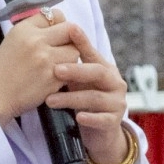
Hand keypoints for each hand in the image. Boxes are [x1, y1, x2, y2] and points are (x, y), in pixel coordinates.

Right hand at [0, 10, 78, 120]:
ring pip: (74, 51)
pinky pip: (71, 71)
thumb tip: (57, 24)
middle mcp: (35, 40)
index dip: (59, 25)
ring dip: (70, 59)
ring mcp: (45, 59)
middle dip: (69, 40)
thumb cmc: (4, 70)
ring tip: (57, 66)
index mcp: (24, 29)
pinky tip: (53, 79)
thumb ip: (34, 31)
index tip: (56, 35)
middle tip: (62, 50)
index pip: (55, 14)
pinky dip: (66, 75)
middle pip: (70, 29)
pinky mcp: (52, 78)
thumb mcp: (13, 41)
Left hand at [45, 26, 131, 163]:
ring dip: (71, 98)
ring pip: (95, 97)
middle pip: (97, 72)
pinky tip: (78, 117)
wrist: (100, 134)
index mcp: (105, 69)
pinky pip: (102, 119)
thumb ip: (69, 68)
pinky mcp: (114, 121)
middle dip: (76, 71)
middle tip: (56, 70)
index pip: (92, 53)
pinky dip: (90, 118)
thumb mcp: (77, 83)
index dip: (83, 41)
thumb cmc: (84, 102)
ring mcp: (116, 102)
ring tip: (50, 100)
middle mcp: (114, 82)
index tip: (71, 29)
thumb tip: (47, 46)